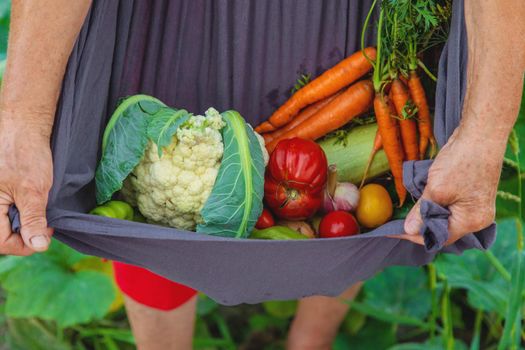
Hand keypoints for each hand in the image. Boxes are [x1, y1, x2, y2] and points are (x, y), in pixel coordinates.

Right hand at [0, 110, 53, 254]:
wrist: (22, 125)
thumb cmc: (25, 154)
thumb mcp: (34, 190)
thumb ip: (33, 220)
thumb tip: (38, 245)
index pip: (2, 242)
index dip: (25, 244)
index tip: (45, 234)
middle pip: (2, 234)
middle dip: (24, 233)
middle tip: (44, 223)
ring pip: (5, 222)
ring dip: (22, 221)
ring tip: (38, 209)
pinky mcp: (0, 191)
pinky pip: (5, 209)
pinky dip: (19, 210)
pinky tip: (31, 202)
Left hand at [396, 127, 501, 245]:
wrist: (480, 135)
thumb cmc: (462, 162)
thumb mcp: (436, 190)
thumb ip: (422, 212)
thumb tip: (409, 229)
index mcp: (471, 221)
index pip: (439, 238)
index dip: (415, 236)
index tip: (394, 231)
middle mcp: (477, 218)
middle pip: (443, 230)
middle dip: (421, 226)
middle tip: (398, 224)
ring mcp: (475, 205)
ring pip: (446, 218)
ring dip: (427, 215)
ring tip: (407, 214)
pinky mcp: (471, 194)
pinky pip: (450, 206)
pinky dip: (435, 205)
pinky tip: (422, 201)